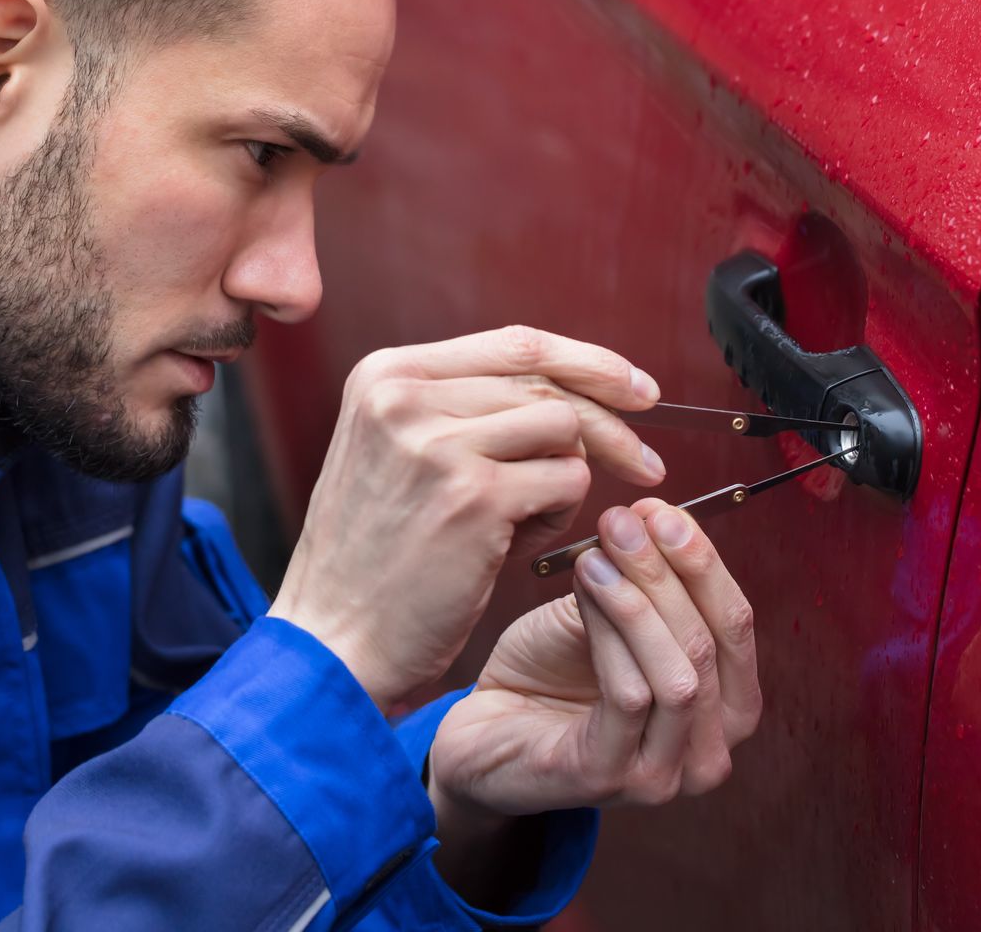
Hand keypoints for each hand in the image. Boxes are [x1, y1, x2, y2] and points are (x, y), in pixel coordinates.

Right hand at [269, 327, 667, 708]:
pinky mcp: (474, 496)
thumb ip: (464, 409)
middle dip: (610, 425)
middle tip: (646, 464)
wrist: (334, 637)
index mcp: (387, 374)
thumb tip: (575, 387)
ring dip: (569, 476)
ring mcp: (438, 443)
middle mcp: (406, 395)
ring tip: (530, 518)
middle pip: (548, 384)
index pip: (517, 343)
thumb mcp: (396, 453)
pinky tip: (520, 544)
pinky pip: (567, 480)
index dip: (589, 361)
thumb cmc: (378, 556)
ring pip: (565, 429)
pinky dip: (561, 514)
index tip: (637, 387)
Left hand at [427, 499, 761, 821]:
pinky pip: (630, 697)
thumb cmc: (553, 672)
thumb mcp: (612, 613)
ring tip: (598, 552)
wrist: (484, 725)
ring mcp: (663, 776)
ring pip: (679, 675)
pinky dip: (610, 633)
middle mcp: (709, 753)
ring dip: (639, 600)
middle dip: (671, 573)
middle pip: (713, 646)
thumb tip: (657, 515)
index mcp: (724, 709)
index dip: (704, 562)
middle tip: (625, 521)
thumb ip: (646, 579)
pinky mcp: (610, 778)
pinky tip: (585, 588)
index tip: (662, 512)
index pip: (736, 624)